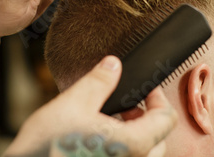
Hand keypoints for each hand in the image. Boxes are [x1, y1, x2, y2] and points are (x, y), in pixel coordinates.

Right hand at [4, 56, 176, 156]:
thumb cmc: (47, 146)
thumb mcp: (74, 103)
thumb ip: (99, 81)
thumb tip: (113, 65)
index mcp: (133, 145)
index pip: (166, 119)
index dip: (158, 98)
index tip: (146, 89)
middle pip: (159, 138)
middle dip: (146, 117)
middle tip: (126, 104)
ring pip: (145, 152)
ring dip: (135, 133)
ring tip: (110, 120)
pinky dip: (123, 147)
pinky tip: (99, 138)